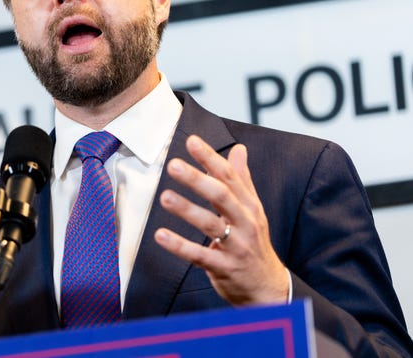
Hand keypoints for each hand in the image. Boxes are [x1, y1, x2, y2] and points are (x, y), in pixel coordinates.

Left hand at [154, 135, 288, 305]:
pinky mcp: (224, 267)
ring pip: (211, 224)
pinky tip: (161, 235)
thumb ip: (242, 179)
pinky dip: (180, 246)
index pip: (229, 176)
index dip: (210, 158)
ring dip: (187, 210)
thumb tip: (239, 148)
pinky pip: (200, 256)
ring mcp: (236, 246)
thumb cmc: (254, 242)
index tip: (192, 141)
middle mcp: (245, 222)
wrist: (268, 287)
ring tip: (164, 197)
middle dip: (197, 179)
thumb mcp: (252, 210)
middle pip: (221, 196)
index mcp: (249, 205)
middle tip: (174, 165)